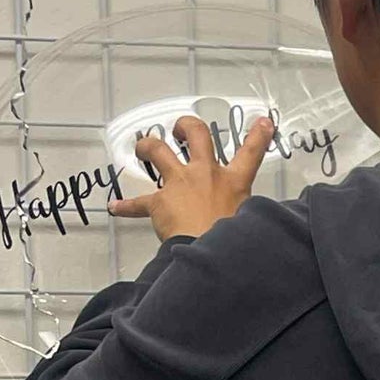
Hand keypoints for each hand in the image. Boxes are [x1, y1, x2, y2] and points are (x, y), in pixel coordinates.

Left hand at [110, 113, 272, 240]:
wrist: (214, 256)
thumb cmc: (234, 244)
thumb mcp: (251, 222)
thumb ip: (247, 214)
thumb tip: (249, 221)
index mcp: (234, 182)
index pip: (251, 153)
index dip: (258, 135)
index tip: (262, 123)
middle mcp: (206, 175)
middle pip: (198, 135)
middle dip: (188, 127)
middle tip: (182, 129)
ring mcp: (181, 184)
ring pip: (158, 151)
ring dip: (148, 146)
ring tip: (143, 147)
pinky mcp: (160, 202)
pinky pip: (139, 204)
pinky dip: (127, 206)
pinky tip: (117, 207)